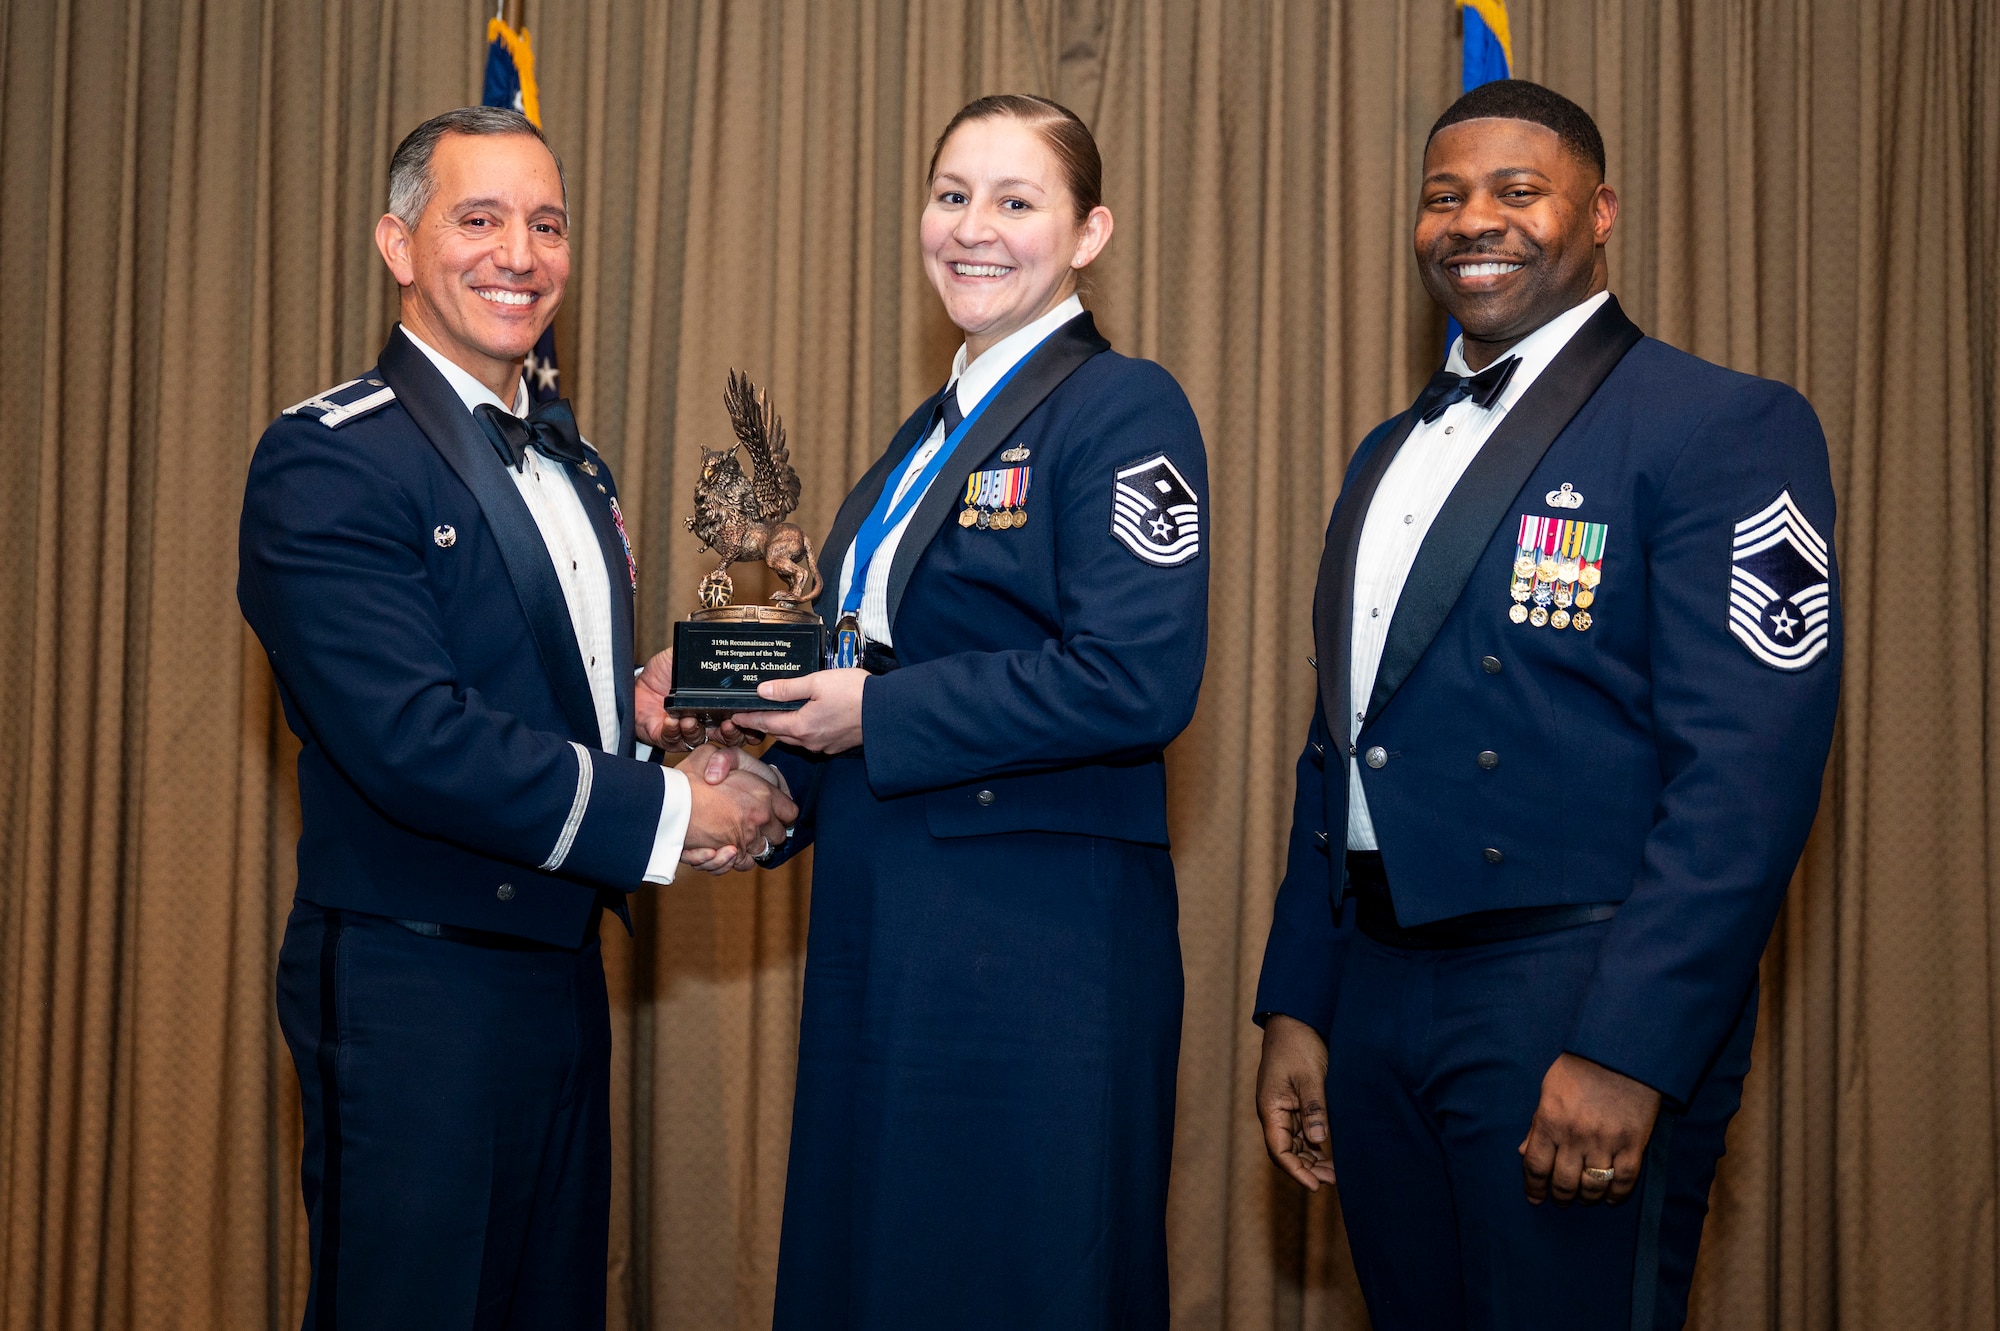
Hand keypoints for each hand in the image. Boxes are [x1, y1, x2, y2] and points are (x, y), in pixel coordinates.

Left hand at [636, 650, 762, 749]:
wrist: (636, 683)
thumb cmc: (662, 672)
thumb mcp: (683, 656)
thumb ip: (700, 649)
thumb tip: (717, 634)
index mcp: (717, 703)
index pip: (742, 717)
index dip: (749, 720)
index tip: (747, 713)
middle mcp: (706, 721)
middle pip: (729, 736)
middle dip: (731, 732)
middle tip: (727, 723)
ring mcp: (687, 731)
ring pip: (701, 740)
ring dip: (697, 730)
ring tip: (690, 719)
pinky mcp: (667, 737)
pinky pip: (674, 740)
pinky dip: (674, 731)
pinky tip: (672, 721)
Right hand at [676, 744, 791, 873]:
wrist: (668, 804)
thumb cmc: (687, 778)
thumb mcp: (709, 754)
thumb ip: (727, 759)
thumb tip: (729, 769)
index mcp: (764, 794)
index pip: (790, 812)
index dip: (780, 812)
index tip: (770, 812)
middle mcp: (761, 819)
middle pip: (779, 835)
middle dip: (767, 832)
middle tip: (750, 826)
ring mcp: (748, 839)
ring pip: (761, 852)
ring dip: (749, 848)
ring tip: (732, 839)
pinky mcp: (731, 856)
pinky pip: (741, 864)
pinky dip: (733, 860)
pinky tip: (720, 849)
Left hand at [738, 668, 865, 753]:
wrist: (887, 711)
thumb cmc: (854, 693)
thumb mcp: (817, 682)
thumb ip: (788, 688)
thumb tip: (762, 691)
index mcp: (801, 726)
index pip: (766, 723)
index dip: (749, 718)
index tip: (734, 716)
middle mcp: (810, 741)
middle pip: (779, 733)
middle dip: (765, 724)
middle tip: (754, 712)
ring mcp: (824, 745)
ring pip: (796, 738)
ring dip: (785, 728)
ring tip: (778, 714)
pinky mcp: (837, 745)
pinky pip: (812, 740)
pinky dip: (803, 730)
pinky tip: (807, 719)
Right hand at [1256, 1014, 1336, 1190]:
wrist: (1294, 1021)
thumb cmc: (1299, 1045)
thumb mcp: (1310, 1077)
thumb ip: (1314, 1109)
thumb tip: (1319, 1141)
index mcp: (1271, 1108)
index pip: (1280, 1151)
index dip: (1297, 1171)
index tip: (1316, 1186)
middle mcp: (1273, 1112)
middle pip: (1286, 1151)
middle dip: (1307, 1169)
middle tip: (1333, 1180)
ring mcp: (1282, 1108)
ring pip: (1294, 1144)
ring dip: (1311, 1159)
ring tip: (1334, 1172)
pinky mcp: (1293, 1102)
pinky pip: (1300, 1131)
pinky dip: (1313, 1145)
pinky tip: (1329, 1151)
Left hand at [1518, 1052, 1661, 1205]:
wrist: (1621, 1053)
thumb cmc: (1579, 1069)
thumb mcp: (1548, 1091)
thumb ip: (1536, 1125)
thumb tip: (1524, 1153)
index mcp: (1549, 1122)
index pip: (1536, 1166)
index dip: (1534, 1188)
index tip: (1535, 1198)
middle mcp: (1575, 1137)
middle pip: (1564, 1182)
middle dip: (1560, 1196)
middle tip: (1561, 1199)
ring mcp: (1605, 1142)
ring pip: (1593, 1187)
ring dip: (1586, 1198)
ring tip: (1584, 1198)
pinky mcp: (1633, 1144)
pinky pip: (1624, 1180)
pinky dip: (1616, 1195)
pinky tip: (1610, 1198)